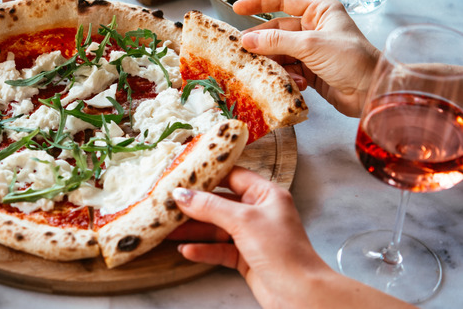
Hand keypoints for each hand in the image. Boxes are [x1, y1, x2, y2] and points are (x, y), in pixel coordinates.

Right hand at [169, 167, 416, 308]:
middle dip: (194, 206)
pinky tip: (186, 251)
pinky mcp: (246, 258)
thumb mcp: (242, 221)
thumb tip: (181, 194)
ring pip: (216, 228)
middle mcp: (259, 213)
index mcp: (266, 195)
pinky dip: (203, 250)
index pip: (232, 176)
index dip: (207, 175)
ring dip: (193, 230)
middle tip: (168, 205)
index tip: (182, 174)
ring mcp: (252, 237)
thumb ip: (209, 206)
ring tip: (168, 230)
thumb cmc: (282, 251)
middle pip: (220, 204)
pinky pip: (219, 249)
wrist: (300, 294)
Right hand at [233, 0, 379, 116]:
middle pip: (277, 30)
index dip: (259, 3)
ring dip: (274, 62)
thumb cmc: (351, 59)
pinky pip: (288, 68)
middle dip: (262, 41)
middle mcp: (315, 28)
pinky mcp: (311, 70)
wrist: (372, 91)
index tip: (237, 8)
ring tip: (266, 70)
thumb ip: (277, 41)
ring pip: (280, 51)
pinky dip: (286, 75)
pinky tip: (294, 82)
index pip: (284, 0)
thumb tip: (247, 40)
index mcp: (320, 11)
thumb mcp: (311, 45)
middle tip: (242, 49)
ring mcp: (312, 50)